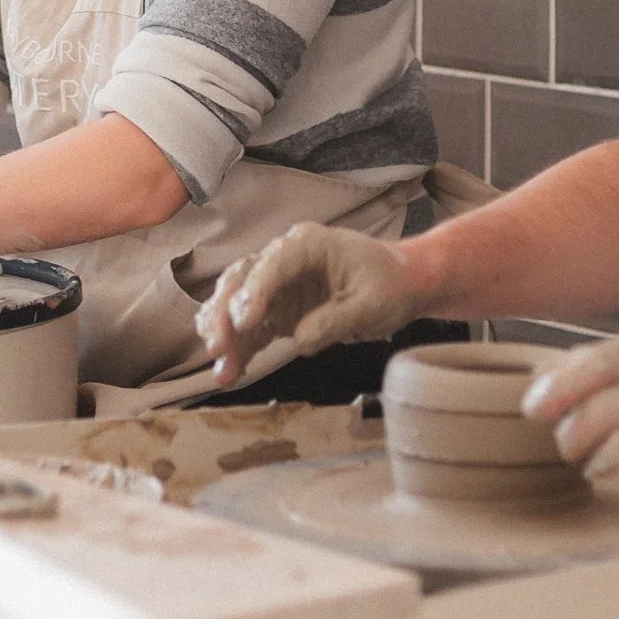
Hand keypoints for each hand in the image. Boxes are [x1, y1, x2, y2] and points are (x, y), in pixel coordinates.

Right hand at [195, 224, 426, 390]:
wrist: (402, 285)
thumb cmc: (390, 284)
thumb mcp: (373, 303)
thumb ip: (335, 320)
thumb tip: (299, 340)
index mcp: (309, 245)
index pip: (273, 264)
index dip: (254, 292)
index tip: (242, 323)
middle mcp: (285, 260)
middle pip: (243, 279)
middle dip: (225, 312)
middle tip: (217, 346)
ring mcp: (278, 286)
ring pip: (238, 303)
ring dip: (225, 333)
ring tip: (218, 364)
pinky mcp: (279, 310)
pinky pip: (252, 329)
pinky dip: (239, 348)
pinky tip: (228, 372)